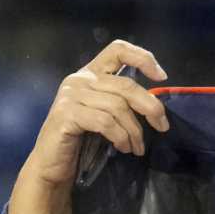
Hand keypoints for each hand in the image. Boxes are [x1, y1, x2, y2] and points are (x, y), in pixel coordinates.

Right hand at [8, 39, 169, 213]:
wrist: (52, 164)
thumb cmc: (80, 140)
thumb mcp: (103, 113)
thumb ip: (120, 100)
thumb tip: (154, 105)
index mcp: (90, 73)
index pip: (118, 49)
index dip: (143, 58)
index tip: (161, 77)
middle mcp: (79, 79)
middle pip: (126, 84)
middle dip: (150, 107)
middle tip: (162, 126)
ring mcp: (71, 95)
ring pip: (118, 106)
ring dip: (134, 131)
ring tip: (137, 148)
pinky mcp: (67, 114)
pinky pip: (105, 122)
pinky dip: (120, 136)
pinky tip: (123, 148)